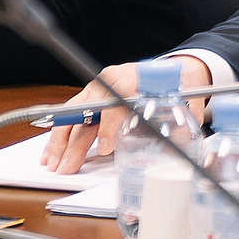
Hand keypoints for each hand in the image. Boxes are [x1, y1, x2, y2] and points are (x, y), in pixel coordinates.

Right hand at [43, 55, 209, 173]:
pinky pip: (71, 113)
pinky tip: (52, 150)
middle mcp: (112, 79)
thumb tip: (173, 148)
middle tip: (67, 166)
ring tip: (53, 163)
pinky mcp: (91, 94)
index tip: (104, 149)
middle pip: (88, 110)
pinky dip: (60, 133)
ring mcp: (98, 86)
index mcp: (135, 78)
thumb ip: (180, 124)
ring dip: (61, 140)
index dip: (109, 126)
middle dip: (75, 141)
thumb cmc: (178, 88)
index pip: (116, 101)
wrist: (174, 71)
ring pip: (74, 112)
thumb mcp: (186, 102)